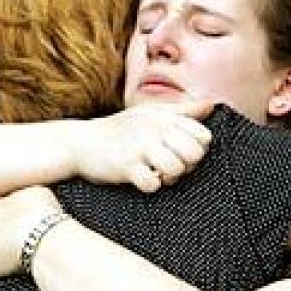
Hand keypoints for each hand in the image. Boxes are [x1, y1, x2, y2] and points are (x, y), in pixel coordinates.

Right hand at [67, 101, 213, 191]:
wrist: (79, 142)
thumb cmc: (117, 129)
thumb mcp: (150, 114)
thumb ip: (183, 111)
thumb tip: (212, 104)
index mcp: (164, 117)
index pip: (203, 136)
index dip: (196, 149)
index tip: (178, 152)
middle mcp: (154, 129)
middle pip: (194, 154)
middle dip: (186, 165)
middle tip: (169, 167)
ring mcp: (139, 147)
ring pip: (176, 169)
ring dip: (169, 178)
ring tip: (155, 174)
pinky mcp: (125, 165)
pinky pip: (152, 184)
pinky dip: (149, 186)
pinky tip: (140, 180)